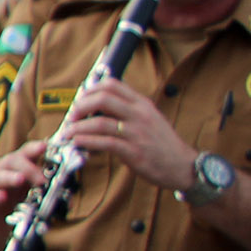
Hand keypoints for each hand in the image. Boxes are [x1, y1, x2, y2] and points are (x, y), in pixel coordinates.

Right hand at [0, 137, 49, 221]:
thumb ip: (50, 195)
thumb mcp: (35, 196)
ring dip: (11, 177)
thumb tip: (71, 201)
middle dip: (28, 166)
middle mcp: (6, 172)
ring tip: (21, 180)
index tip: (46, 146)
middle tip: (42, 179)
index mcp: (21, 167)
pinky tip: (2, 197)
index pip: (28, 152)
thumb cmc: (17, 203)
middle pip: (13, 160)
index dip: (36, 147)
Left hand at [58, 77, 196, 192]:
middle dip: (80, 106)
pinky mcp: (134, 152)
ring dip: (78, 128)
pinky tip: (77, 143)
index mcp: (142, 104)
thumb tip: (97, 106)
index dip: (90, 90)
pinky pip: (105, 143)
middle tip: (71, 117)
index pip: (112, 85)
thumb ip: (127, 110)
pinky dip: (87, 142)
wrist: (183, 166)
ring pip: (100, 122)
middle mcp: (139, 114)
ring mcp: (137, 133)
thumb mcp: (148, 118)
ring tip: (67, 133)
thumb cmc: (162, 144)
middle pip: (103, 98)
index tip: (79, 100)